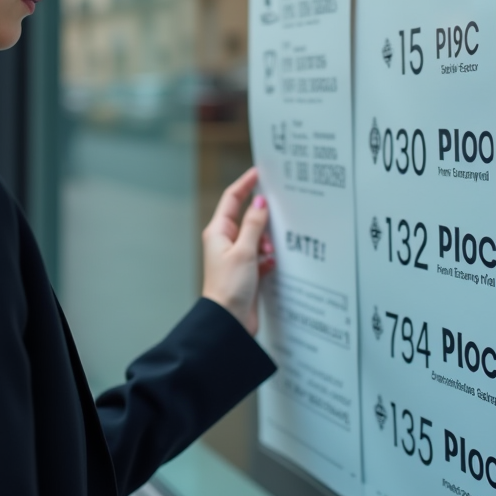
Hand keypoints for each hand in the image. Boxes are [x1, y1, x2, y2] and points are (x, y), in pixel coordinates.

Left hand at [201, 167, 274, 335]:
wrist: (228, 322)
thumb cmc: (228, 287)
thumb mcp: (244, 251)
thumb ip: (254, 225)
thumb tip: (260, 202)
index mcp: (218, 232)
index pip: (232, 199)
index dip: (245, 184)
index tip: (258, 172)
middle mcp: (226, 242)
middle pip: (248, 218)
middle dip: (262, 219)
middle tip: (277, 216)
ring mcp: (236, 258)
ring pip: (258, 238)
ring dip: (267, 242)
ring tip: (269, 252)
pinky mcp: (247, 272)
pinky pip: (262, 257)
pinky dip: (269, 258)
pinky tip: (272, 265)